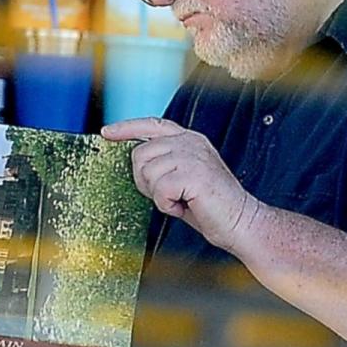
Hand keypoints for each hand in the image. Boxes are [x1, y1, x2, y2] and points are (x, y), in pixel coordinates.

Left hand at [101, 117, 258, 251]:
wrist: (239, 221)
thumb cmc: (211, 205)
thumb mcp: (183, 176)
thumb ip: (164, 163)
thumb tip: (137, 161)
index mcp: (189, 139)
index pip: (152, 124)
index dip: (127, 127)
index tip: (107, 132)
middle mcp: (190, 142)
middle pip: (140, 155)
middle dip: (146, 181)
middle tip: (168, 194)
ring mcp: (192, 155)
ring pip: (147, 174)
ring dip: (159, 195)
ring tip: (181, 199)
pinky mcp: (194, 173)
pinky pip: (159, 191)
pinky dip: (167, 205)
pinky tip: (185, 205)